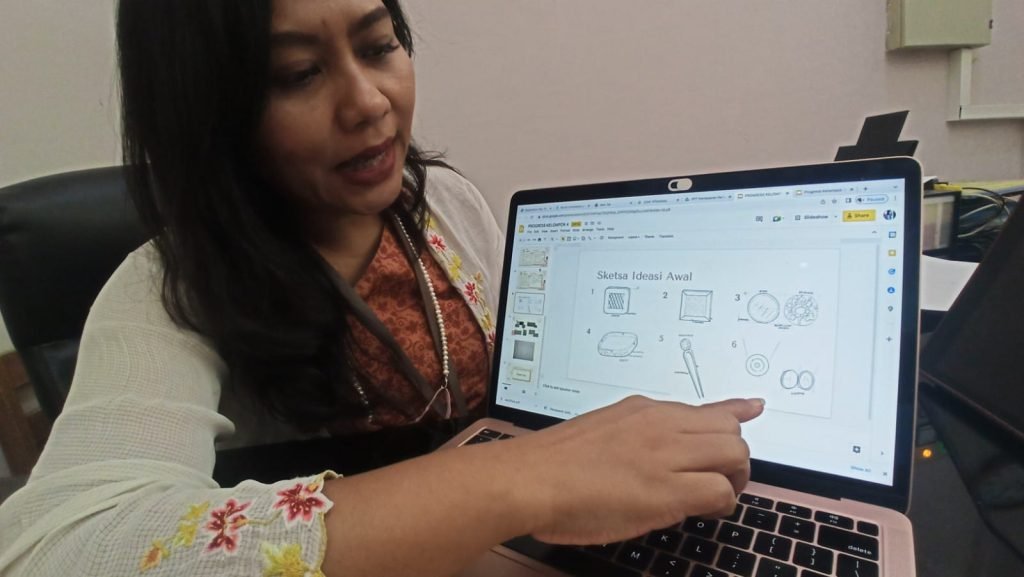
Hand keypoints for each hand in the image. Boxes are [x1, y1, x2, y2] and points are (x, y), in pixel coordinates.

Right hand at [503, 395, 763, 545]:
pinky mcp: (667, 488)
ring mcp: (665, 453)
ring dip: (733, 478)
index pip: (704, 406)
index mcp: (642, 411)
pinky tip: (704, 511)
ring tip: (715, 496)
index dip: (735, 410)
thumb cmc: (552, 465)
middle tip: (720, 479)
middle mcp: (660, 424)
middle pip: (729, 429)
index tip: (753, 406)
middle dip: (733, 456)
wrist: (530, 478)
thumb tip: (651, 453)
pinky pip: (719, 489)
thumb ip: (632, 436)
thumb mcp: (599, 432)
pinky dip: (721, 502)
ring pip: (734, 453)